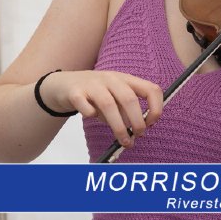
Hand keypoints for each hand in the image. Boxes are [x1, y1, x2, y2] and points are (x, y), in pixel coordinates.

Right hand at [40, 70, 162, 146]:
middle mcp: (111, 79)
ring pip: (108, 104)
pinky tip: (92, 117)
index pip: (150, 89)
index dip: (156, 107)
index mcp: (126, 79)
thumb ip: (126, 111)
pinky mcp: (75, 92)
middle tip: (138, 135)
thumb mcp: (115, 98)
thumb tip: (139, 130)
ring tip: (124, 140)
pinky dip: (90, 113)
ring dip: (119, 126)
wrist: (64, 84)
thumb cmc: (96, 94)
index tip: (151, 123)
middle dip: (137, 121)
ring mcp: (92, 84)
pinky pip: (84, 105)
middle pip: (129, 98)